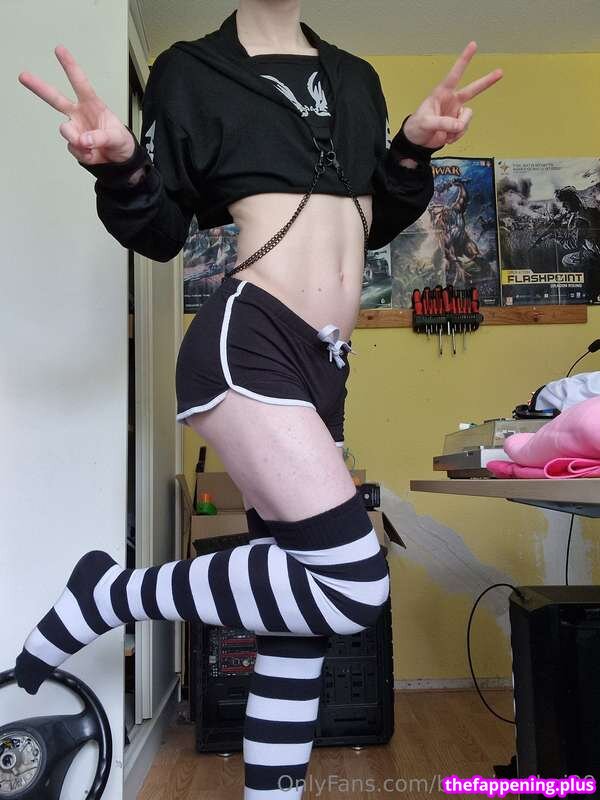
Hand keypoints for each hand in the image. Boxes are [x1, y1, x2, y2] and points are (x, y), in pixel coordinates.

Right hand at [18, 45, 135, 164]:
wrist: (120, 160)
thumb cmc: (120, 141)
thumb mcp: (117, 137)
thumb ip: (101, 137)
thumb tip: (83, 140)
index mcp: (92, 104)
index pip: (80, 82)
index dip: (70, 66)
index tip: (59, 50)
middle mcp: (79, 114)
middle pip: (55, 98)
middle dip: (39, 87)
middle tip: (23, 76)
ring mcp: (75, 129)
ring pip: (65, 130)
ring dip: (76, 140)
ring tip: (90, 146)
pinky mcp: (74, 144)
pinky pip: (73, 148)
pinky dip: (83, 154)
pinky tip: (92, 153)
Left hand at [402, 42, 502, 149]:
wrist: (417, 142)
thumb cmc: (416, 127)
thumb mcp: (426, 123)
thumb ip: (443, 123)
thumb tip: (458, 125)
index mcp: (442, 94)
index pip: (455, 74)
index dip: (464, 59)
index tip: (473, 45)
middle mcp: (452, 101)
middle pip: (473, 89)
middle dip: (487, 81)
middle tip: (500, 72)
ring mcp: (456, 113)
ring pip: (467, 119)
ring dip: (457, 129)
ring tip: (444, 132)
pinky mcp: (458, 125)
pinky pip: (463, 130)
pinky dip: (455, 136)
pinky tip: (446, 137)